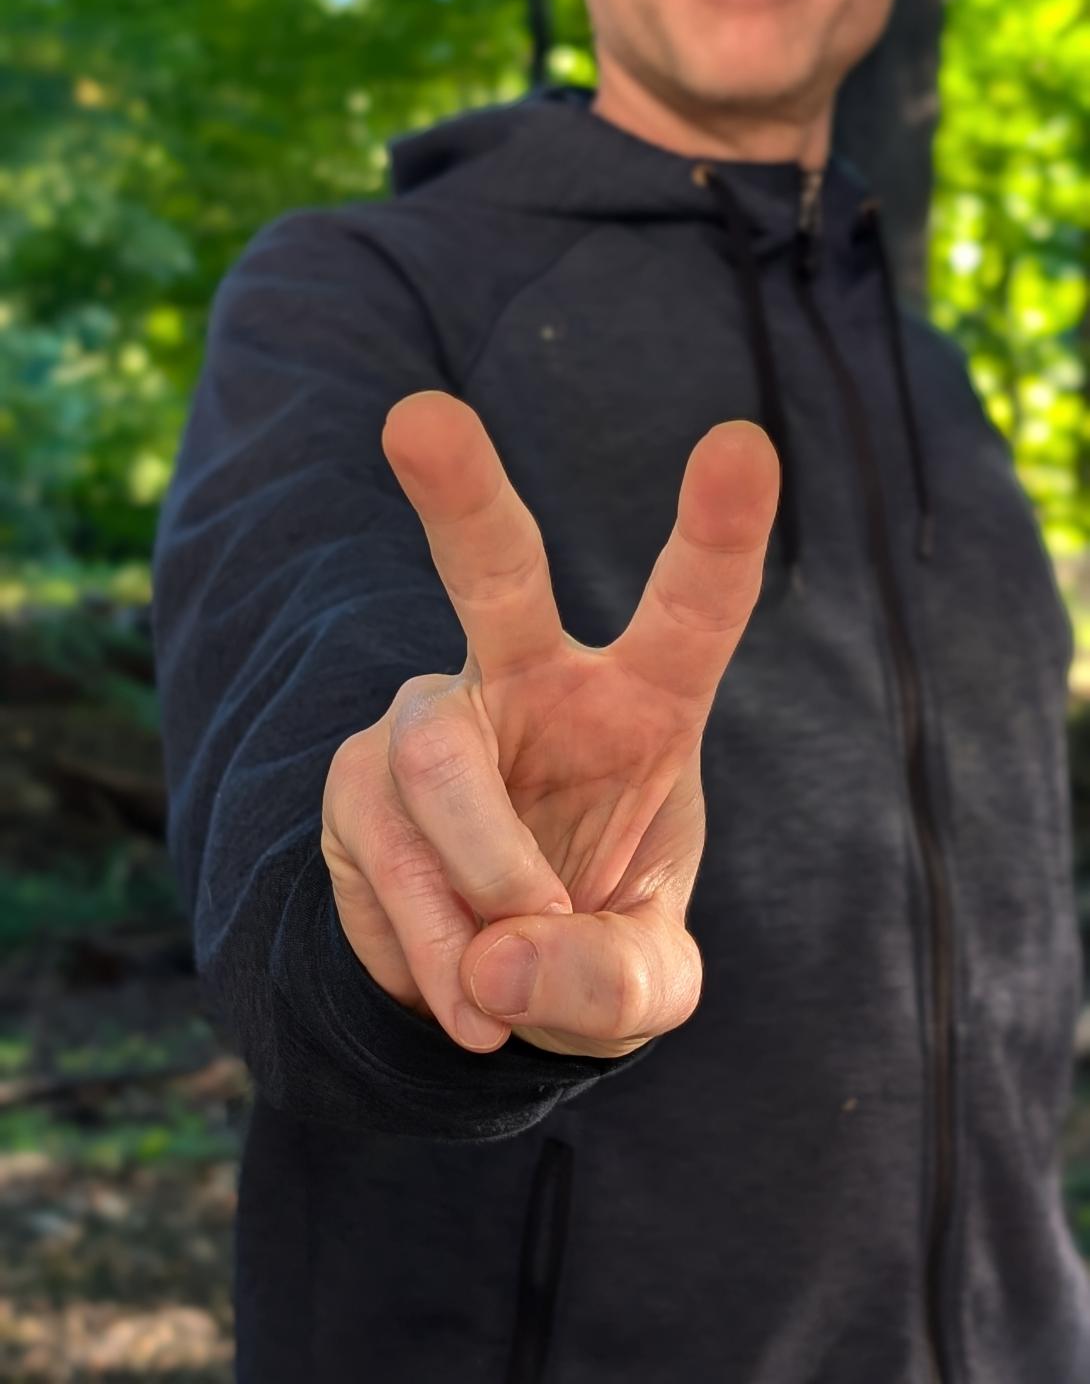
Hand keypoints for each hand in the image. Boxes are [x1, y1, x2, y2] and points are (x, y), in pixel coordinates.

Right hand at [321, 390, 779, 1057]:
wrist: (488, 984)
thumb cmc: (595, 941)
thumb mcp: (643, 985)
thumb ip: (609, 980)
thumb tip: (499, 963)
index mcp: (643, 701)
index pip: (691, 608)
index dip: (718, 531)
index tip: (743, 443)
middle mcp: (530, 680)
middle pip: (495, 570)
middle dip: (459, 494)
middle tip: (417, 418)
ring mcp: (434, 720)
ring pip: (436, 769)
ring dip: (476, 889)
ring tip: (498, 992)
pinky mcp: (358, 777)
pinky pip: (386, 853)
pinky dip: (426, 947)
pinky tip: (457, 989)